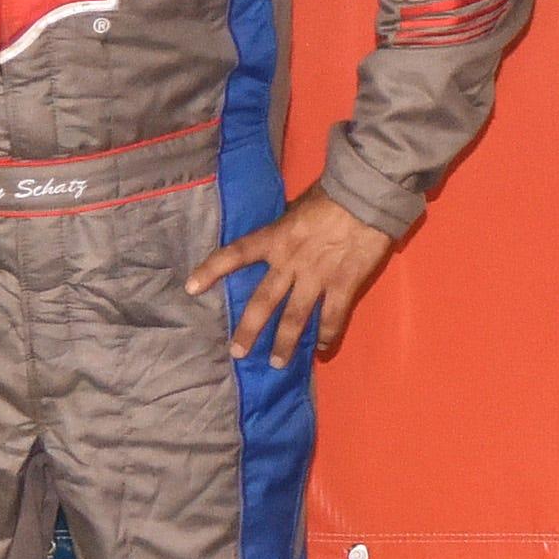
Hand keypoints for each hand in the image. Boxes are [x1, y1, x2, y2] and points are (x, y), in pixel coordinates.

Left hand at [190, 189, 397, 367]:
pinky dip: (328, 335)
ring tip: (277, 363)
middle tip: (237, 352)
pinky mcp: (343, 285)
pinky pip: (332, 316)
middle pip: (263, 302)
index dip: (211, 270)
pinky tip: (323, 348)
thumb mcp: (299, 206)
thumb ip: (287, 225)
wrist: (367, 196)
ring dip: (285, 343)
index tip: (191, 288)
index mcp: (276, 238)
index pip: (236, 255)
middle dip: (249, 329)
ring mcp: (316, 277)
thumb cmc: (332, 195)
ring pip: (295, 317)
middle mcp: (290, 263)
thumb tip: (281, 232)